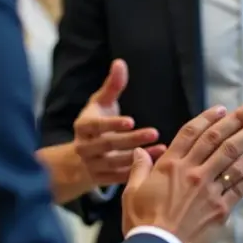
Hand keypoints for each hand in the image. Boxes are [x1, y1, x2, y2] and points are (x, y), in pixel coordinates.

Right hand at [73, 59, 165, 185]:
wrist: (79, 157)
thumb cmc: (95, 122)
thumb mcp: (100, 103)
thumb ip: (112, 86)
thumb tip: (120, 62)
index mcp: (83, 127)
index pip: (96, 126)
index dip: (113, 124)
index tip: (131, 120)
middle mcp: (84, 147)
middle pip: (108, 145)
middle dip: (131, 139)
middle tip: (154, 132)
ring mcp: (92, 165)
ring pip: (116, 163)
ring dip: (140, 156)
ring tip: (162, 148)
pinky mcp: (101, 180)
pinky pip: (120, 177)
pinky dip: (138, 172)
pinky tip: (157, 164)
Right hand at [122, 102, 242, 242]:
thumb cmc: (142, 222)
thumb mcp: (132, 192)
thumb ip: (139, 168)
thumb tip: (140, 150)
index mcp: (171, 165)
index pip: (192, 133)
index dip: (209, 118)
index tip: (224, 108)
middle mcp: (192, 172)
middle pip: (219, 140)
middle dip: (240, 121)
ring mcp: (208, 190)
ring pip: (234, 160)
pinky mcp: (220, 209)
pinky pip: (238, 188)